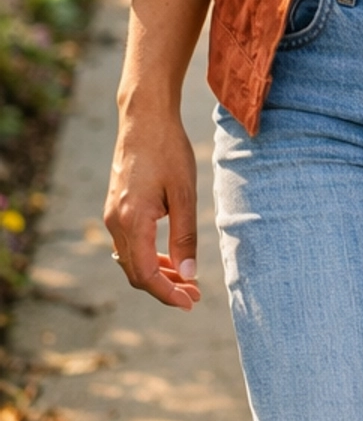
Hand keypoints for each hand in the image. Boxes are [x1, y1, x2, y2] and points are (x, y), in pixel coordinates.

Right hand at [104, 106, 202, 310]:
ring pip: (131, 259)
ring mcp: (112, 215)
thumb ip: (185, 235)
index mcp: (132, 221)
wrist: (144, 118)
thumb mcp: (184, 193)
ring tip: (185, 280)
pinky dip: (148, 256)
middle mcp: (115, 222)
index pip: (146, 274)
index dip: (167, 294)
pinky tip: (168, 256)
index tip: (190, 303)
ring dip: (156, 273)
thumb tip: (188, 274)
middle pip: (136, 272)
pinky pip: (129, 244)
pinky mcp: (115, 207)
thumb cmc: (168, 150)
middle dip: (164, 288)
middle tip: (193, 295)